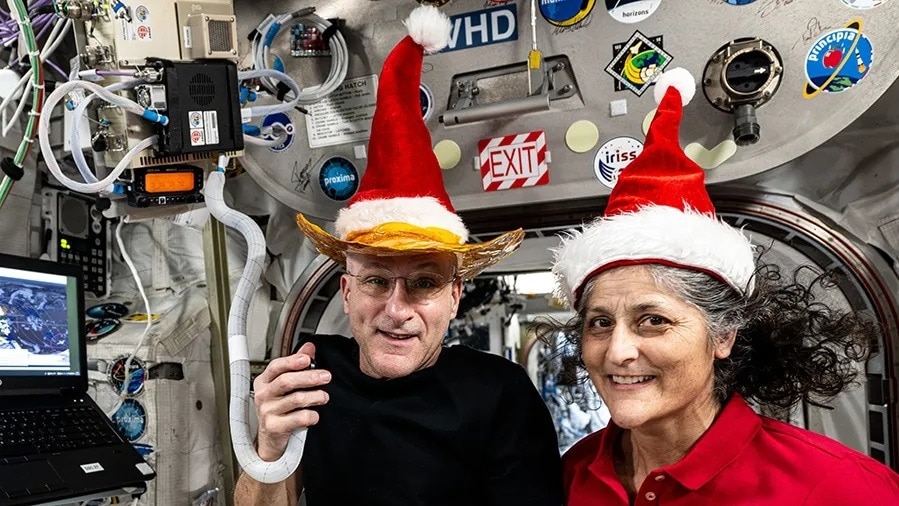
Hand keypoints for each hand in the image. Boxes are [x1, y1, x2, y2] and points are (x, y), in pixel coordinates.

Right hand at [253, 342, 330, 461]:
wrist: (271, 436)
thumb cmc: (279, 408)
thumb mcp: (284, 386)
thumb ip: (296, 365)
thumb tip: (309, 347)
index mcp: (264, 382)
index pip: (276, 366)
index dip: (292, 361)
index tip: (307, 359)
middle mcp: (263, 395)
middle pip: (286, 381)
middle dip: (309, 377)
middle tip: (326, 376)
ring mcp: (267, 411)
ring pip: (296, 399)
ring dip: (315, 396)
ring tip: (324, 396)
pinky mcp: (274, 427)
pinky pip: (299, 418)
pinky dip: (312, 416)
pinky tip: (315, 415)